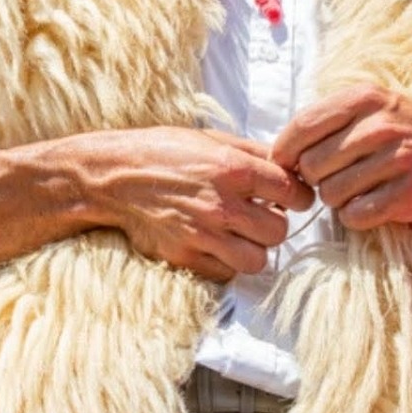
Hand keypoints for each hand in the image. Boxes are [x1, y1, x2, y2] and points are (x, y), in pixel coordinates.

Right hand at [90, 127, 314, 281]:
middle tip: (261, 215)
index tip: (292, 197)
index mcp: (233, 168)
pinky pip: (227, 273)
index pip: (292, 191)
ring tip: (240, 234)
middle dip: (275, 223)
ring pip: (258, 260)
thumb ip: (252, 152)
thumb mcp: (211, 139)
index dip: (298, 195)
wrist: (113, 178)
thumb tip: (288, 165)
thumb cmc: (162, 152)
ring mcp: (203, 234)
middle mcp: (221, 204)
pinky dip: (227, 263)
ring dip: (253, 248)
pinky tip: (217, 244)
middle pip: (279, 231)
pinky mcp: (185, 257)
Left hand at [270, 84, 411, 231]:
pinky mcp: (411, 192)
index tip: (284, 164)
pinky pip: (356, 215)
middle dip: (316, 178)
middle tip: (335, 176)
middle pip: (312, 165)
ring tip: (357, 188)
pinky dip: (356, 216)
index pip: (302, 126)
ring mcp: (400, 157)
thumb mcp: (365, 110)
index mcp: (365, 97)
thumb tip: (274, 154)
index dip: (284, 151)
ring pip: (331, 193)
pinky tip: (371, 203)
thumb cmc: (393, 136)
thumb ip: (322, 123)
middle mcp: (382, 124)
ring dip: (337, 199)